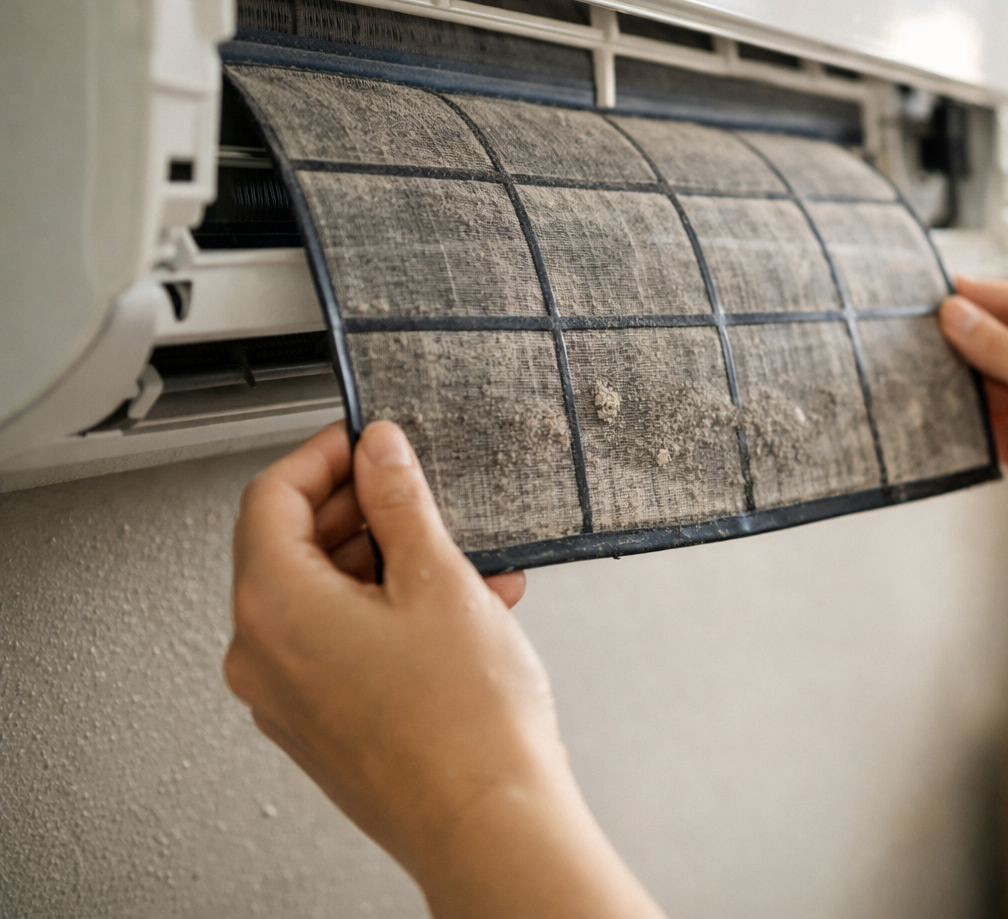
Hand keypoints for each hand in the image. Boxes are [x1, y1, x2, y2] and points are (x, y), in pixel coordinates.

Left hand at [225, 421, 662, 918]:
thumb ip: (400, 502)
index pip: (269, 496)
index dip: (323, 455)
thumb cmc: (466, 725)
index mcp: (274, 607)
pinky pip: (341, 643)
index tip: (366, 440)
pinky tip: (459, 607)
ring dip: (388, 562)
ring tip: (462, 556)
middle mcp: (263, 655)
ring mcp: (288, 697)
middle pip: (292, 546)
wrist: (489, 823)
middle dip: (362, 508)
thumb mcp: (439, 580)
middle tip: (416, 489)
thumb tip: (380, 454)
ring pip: (324, 597)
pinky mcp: (322, 725)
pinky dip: (389, 612)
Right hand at [939, 276, 1007, 565]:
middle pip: (996, 340)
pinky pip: (982, 422)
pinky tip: (936, 412)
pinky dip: (960, 418)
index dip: (975, 297)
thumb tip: (956, 314)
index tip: (930, 295)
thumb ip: (1002, 349)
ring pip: (985, 382)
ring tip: (915, 373)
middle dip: (959, 339)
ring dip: (956, 380)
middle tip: (912, 335)